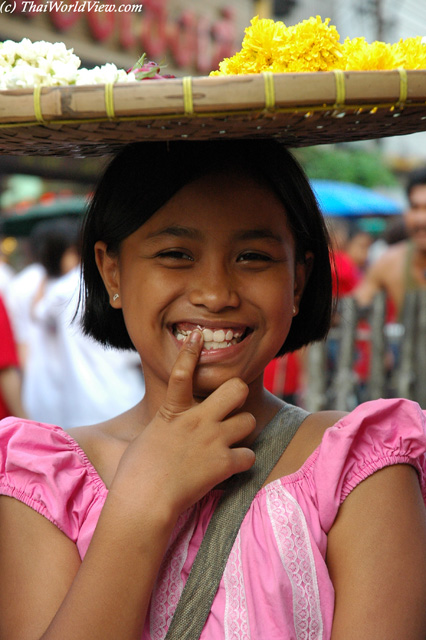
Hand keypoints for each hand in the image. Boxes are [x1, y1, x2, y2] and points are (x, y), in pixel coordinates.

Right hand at [112, 330, 255, 518]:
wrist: (144, 500)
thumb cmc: (134, 473)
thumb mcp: (142, 439)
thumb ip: (161, 428)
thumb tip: (149, 430)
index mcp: (173, 411)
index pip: (183, 372)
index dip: (191, 351)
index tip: (197, 335)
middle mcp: (198, 419)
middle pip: (236, 389)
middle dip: (238, 395)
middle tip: (231, 408)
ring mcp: (213, 439)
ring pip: (248, 421)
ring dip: (242, 431)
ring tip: (230, 442)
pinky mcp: (224, 463)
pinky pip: (250, 456)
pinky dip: (242, 462)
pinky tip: (230, 468)